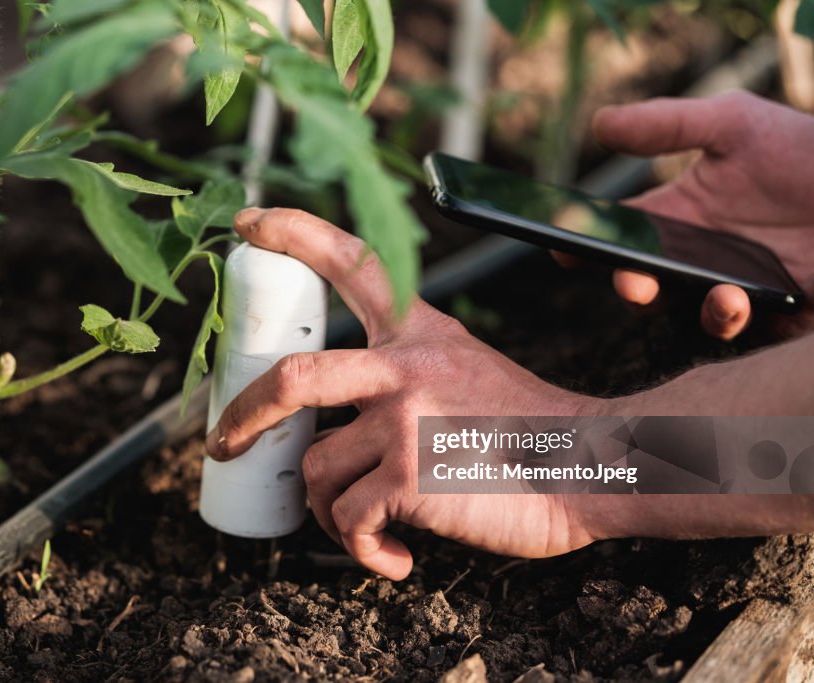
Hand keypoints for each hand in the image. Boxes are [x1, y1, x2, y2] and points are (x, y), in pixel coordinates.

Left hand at [206, 208, 597, 579]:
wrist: (588, 467)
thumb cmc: (525, 430)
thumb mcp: (465, 369)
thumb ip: (403, 377)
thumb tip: (333, 429)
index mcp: (418, 333)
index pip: (351, 264)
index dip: (293, 234)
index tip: (248, 223)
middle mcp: (405, 366)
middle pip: (293, 377)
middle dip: (244, 416)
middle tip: (225, 443)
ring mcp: (404, 420)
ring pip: (318, 469)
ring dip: (325, 511)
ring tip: (361, 526)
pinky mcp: (408, 476)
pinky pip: (350, 519)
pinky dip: (363, 549)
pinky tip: (394, 556)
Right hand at [592, 91, 813, 339]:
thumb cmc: (807, 153)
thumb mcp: (735, 124)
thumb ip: (668, 125)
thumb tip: (600, 123)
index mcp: (680, 217)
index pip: (621, 236)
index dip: (586, 243)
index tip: (563, 247)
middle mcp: (698, 260)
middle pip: (646, 284)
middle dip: (631, 286)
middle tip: (630, 280)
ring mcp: (733, 291)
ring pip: (690, 316)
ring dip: (696, 309)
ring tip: (720, 293)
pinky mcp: (774, 319)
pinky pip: (742, 334)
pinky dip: (733, 320)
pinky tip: (743, 298)